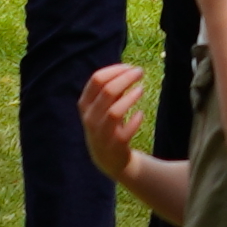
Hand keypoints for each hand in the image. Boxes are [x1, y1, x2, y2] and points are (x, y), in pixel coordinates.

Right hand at [73, 60, 146, 180]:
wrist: (108, 159)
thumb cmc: (107, 125)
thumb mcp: (104, 106)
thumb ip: (111, 89)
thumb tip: (127, 69)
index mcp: (85, 104)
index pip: (96, 80)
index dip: (115, 70)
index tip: (130, 67)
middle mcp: (90, 118)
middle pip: (107, 91)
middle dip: (125, 78)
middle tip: (140, 72)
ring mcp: (101, 133)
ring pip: (114, 112)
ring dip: (130, 98)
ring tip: (141, 89)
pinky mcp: (114, 146)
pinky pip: (125, 132)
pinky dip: (134, 121)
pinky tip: (140, 114)